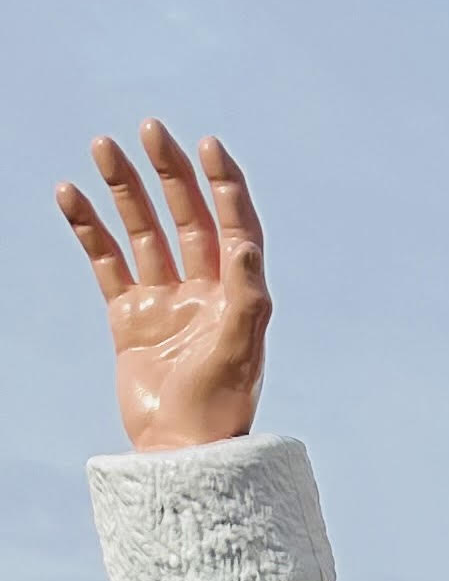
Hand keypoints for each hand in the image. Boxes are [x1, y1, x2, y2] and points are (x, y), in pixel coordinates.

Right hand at [56, 122, 270, 450]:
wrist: (178, 452)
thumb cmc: (218, 407)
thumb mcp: (239, 350)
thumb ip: (245, 295)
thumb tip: (244, 242)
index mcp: (237, 295)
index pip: (234, 225)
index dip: (224, 185)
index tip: (208, 145)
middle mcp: (202, 291)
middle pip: (186, 217)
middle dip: (170, 172)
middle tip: (152, 129)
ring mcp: (163, 301)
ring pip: (142, 231)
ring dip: (125, 189)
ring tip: (103, 146)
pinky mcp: (128, 316)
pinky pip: (105, 261)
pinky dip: (88, 228)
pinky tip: (69, 195)